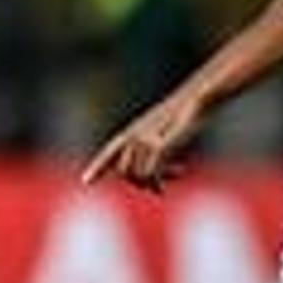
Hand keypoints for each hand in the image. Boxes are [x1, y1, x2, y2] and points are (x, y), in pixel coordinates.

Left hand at [83, 92, 204, 190]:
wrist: (196, 98)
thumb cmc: (182, 114)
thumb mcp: (164, 132)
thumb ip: (153, 152)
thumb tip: (154, 181)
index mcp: (131, 132)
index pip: (109, 153)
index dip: (98, 168)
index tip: (85, 182)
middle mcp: (133, 136)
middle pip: (124, 173)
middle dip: (140, 183)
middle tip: (161, 184)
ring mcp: (144, 140)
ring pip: (138, 176)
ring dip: (156, 180)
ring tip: (178, 171)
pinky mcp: (158, 145)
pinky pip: (151, 173)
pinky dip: (164, 177)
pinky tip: (181, 170)